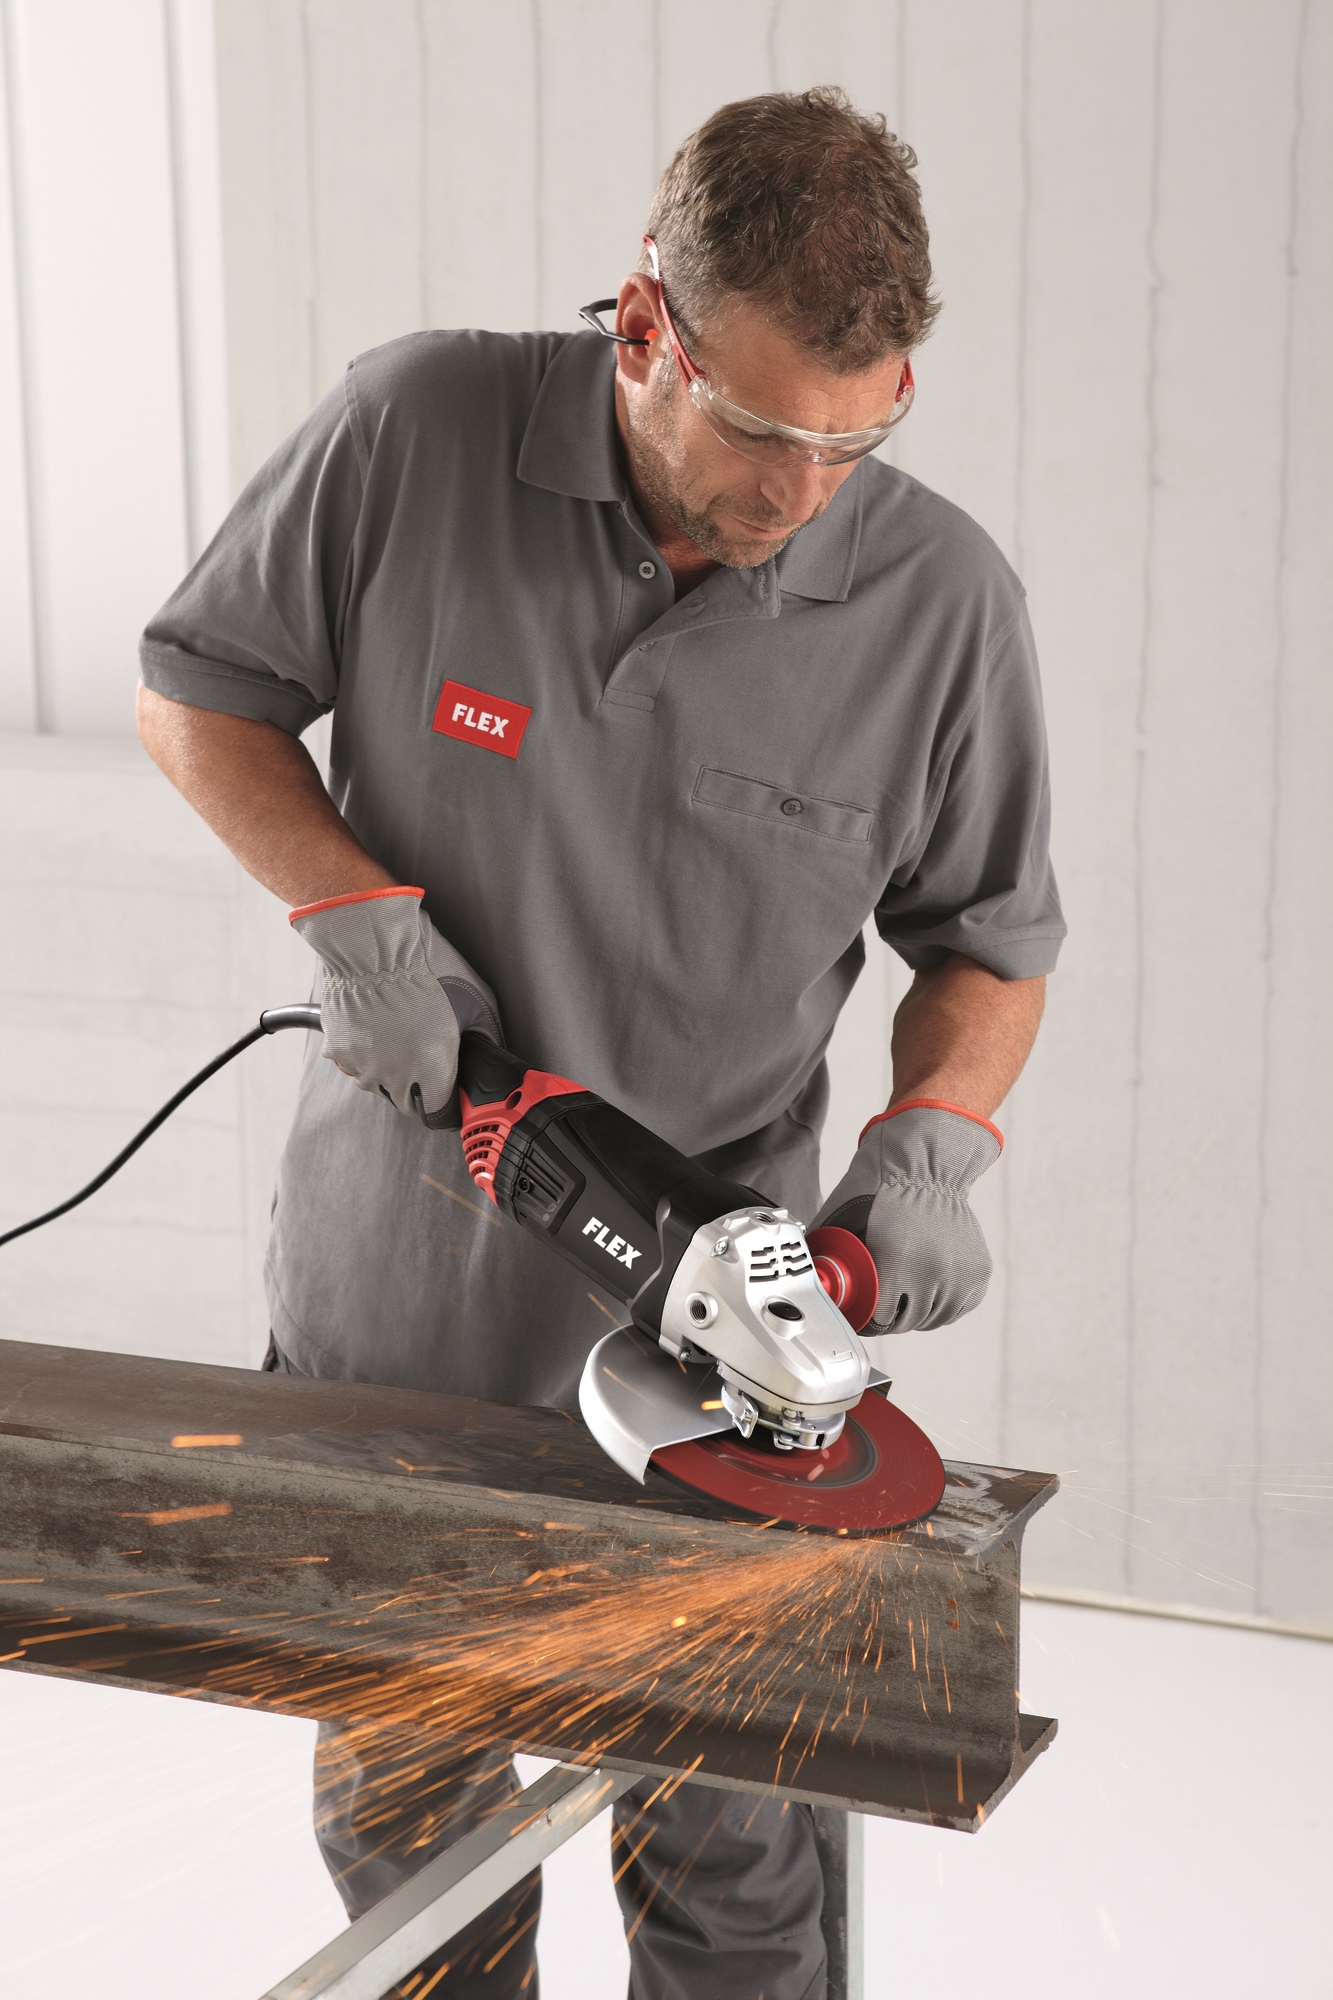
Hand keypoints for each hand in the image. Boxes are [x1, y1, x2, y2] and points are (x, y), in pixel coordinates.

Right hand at [290, 887, 499, 1124]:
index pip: (440, 1114)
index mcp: (432, 1067)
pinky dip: (364, 1055)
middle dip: (418, 1089)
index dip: (447, 1107)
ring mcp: (364, 1066)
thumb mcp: (475, 1002)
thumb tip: (489, 1056)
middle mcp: (396, 1075)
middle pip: (407, 1104)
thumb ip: (482, 1039)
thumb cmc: (424, 967)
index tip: (449, 1100)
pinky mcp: (340, 1052)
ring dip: (389, 1073)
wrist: (372, 946)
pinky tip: (374, 1030)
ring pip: (378, 1086)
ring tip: (398, 1039)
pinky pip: (353, 1066)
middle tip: (423, 1063)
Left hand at [813, 1101, 1000, 1340]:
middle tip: (878, 1302)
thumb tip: (812, 1288)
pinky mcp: (977, 1273)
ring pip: (931, 1319)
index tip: (859, 1312)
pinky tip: (925, 1285)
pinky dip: (939, 1302)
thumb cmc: (878, 1189)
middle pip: (905, 1322)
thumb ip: (826, 1259)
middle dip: (888, 1316)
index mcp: (896, 1263)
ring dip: (915, 1311)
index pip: (879, 1320)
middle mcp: (932, 1272)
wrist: (925, 1163)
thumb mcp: (840, 1223)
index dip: (864, 1318)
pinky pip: (955, 1307)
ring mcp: (960, 1274)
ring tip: (902, 1291)